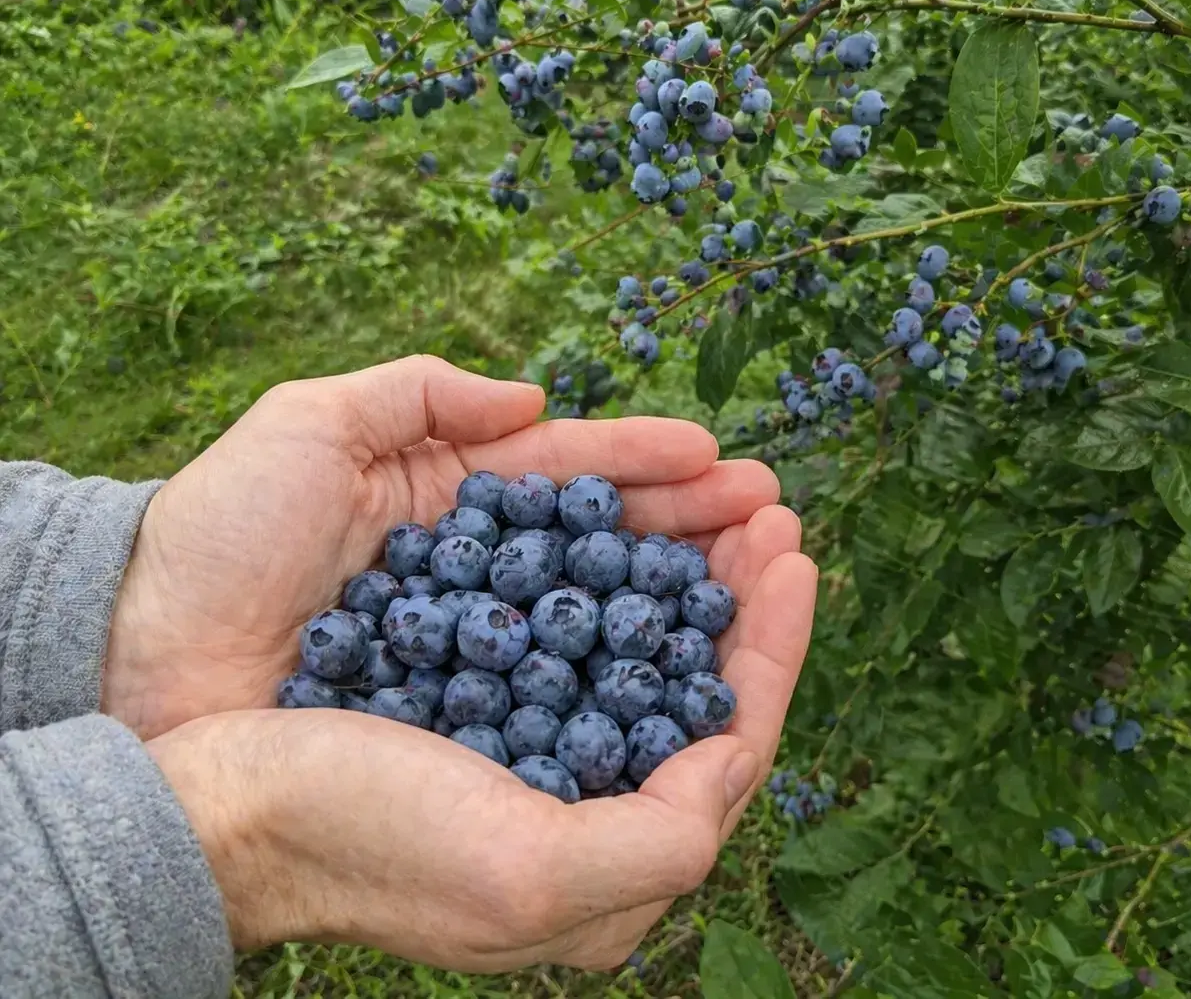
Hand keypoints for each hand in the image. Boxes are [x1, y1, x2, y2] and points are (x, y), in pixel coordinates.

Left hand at [105, 355, 780, 739]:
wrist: (137, 666)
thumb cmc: (212, 540)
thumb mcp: (309, 429)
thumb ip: (422, 396)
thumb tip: (534, 399)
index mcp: (457, 512)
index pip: (574, 481)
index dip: (650, 465)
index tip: (724, 457)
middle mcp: (486, 593)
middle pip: (615, 558)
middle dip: (700, 533)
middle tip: (776, 517)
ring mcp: (485, 667)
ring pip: (613, 632)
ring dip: (698, 606)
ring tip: (771, 573)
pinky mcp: (476, 736)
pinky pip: (578, 712)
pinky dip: (645, 691)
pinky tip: (705, 673)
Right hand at [149, 506, 815, 969]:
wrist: (217, 802)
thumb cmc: (368, 835)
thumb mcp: (532, 874)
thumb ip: (664, 837)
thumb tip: (729, 756)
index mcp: (607, 866)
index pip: (730, 745)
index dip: (772, 647)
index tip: (794, 556)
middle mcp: (580, 808)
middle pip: (690, 686)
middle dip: (736, 593)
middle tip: (769, 506)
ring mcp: (528, 747)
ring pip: (636, 646)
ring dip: (680, 568)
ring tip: (718, 496)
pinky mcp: (477, 697)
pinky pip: (565, 623)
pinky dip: (603, 566)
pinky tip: (619, 518)